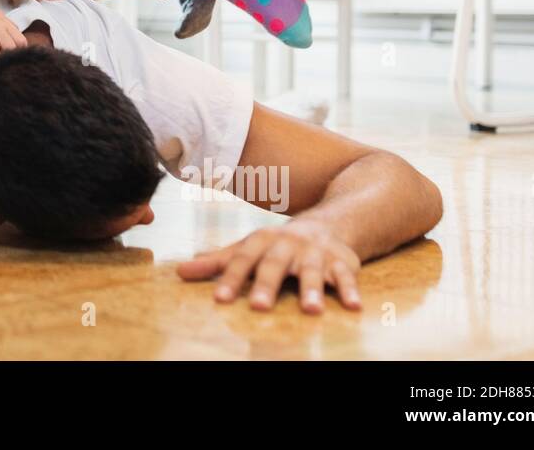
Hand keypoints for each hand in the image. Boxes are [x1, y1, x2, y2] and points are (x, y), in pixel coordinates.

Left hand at [176, 220, 361, 313]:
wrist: (327, 223)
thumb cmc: (277, 244)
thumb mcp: (247, 248)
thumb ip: (216, 262)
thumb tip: (179, 272)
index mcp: (261, 242)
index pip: (242, 261)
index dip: (230, 279)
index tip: (219, 299)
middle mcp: (287, 245)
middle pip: (274, 265)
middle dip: (267, 285)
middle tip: (259, 307)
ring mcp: (314, 253)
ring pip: (312, 271)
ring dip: (312, 289)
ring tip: (310, 310)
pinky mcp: (341, 262)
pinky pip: (346, 276)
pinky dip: (350, 290)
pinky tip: (353, 307)